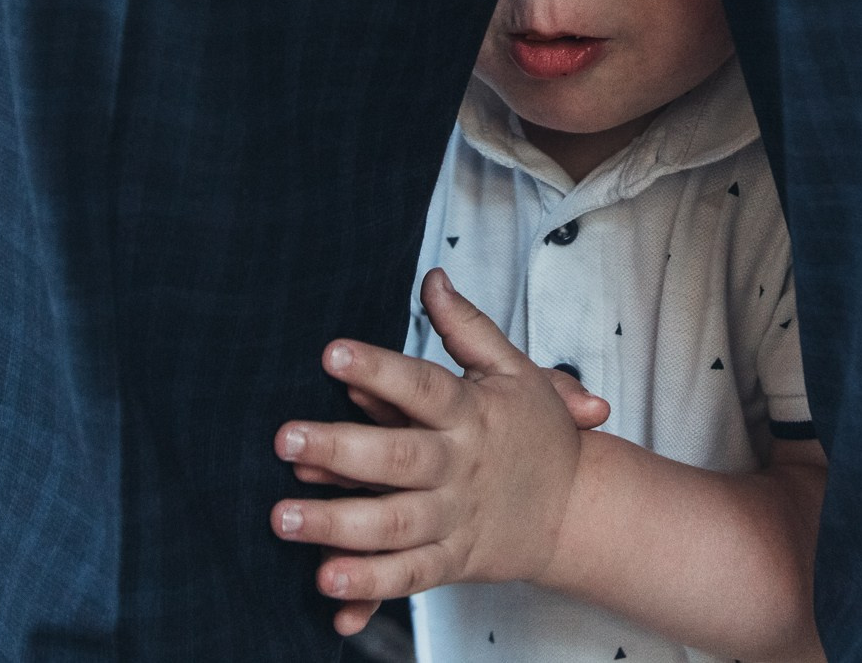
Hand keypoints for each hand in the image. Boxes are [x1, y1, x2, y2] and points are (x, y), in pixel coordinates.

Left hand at [273, 268, 609, 635]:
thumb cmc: (537, 431)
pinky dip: (369, 584)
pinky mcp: (452, 560)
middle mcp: (460, 466)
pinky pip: (408, 577)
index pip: (423, 386)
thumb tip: (432, 278)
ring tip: (283, 516)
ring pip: (394, 524)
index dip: (379, 369)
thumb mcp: (513, 370)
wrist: (579, 508)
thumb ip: (468, 326)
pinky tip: (326, 581)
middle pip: (399, 458)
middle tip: (284, 437)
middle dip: (340, 449)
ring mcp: (455, 517)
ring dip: (337, 524)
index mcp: (472, 413)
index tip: (330, 352)